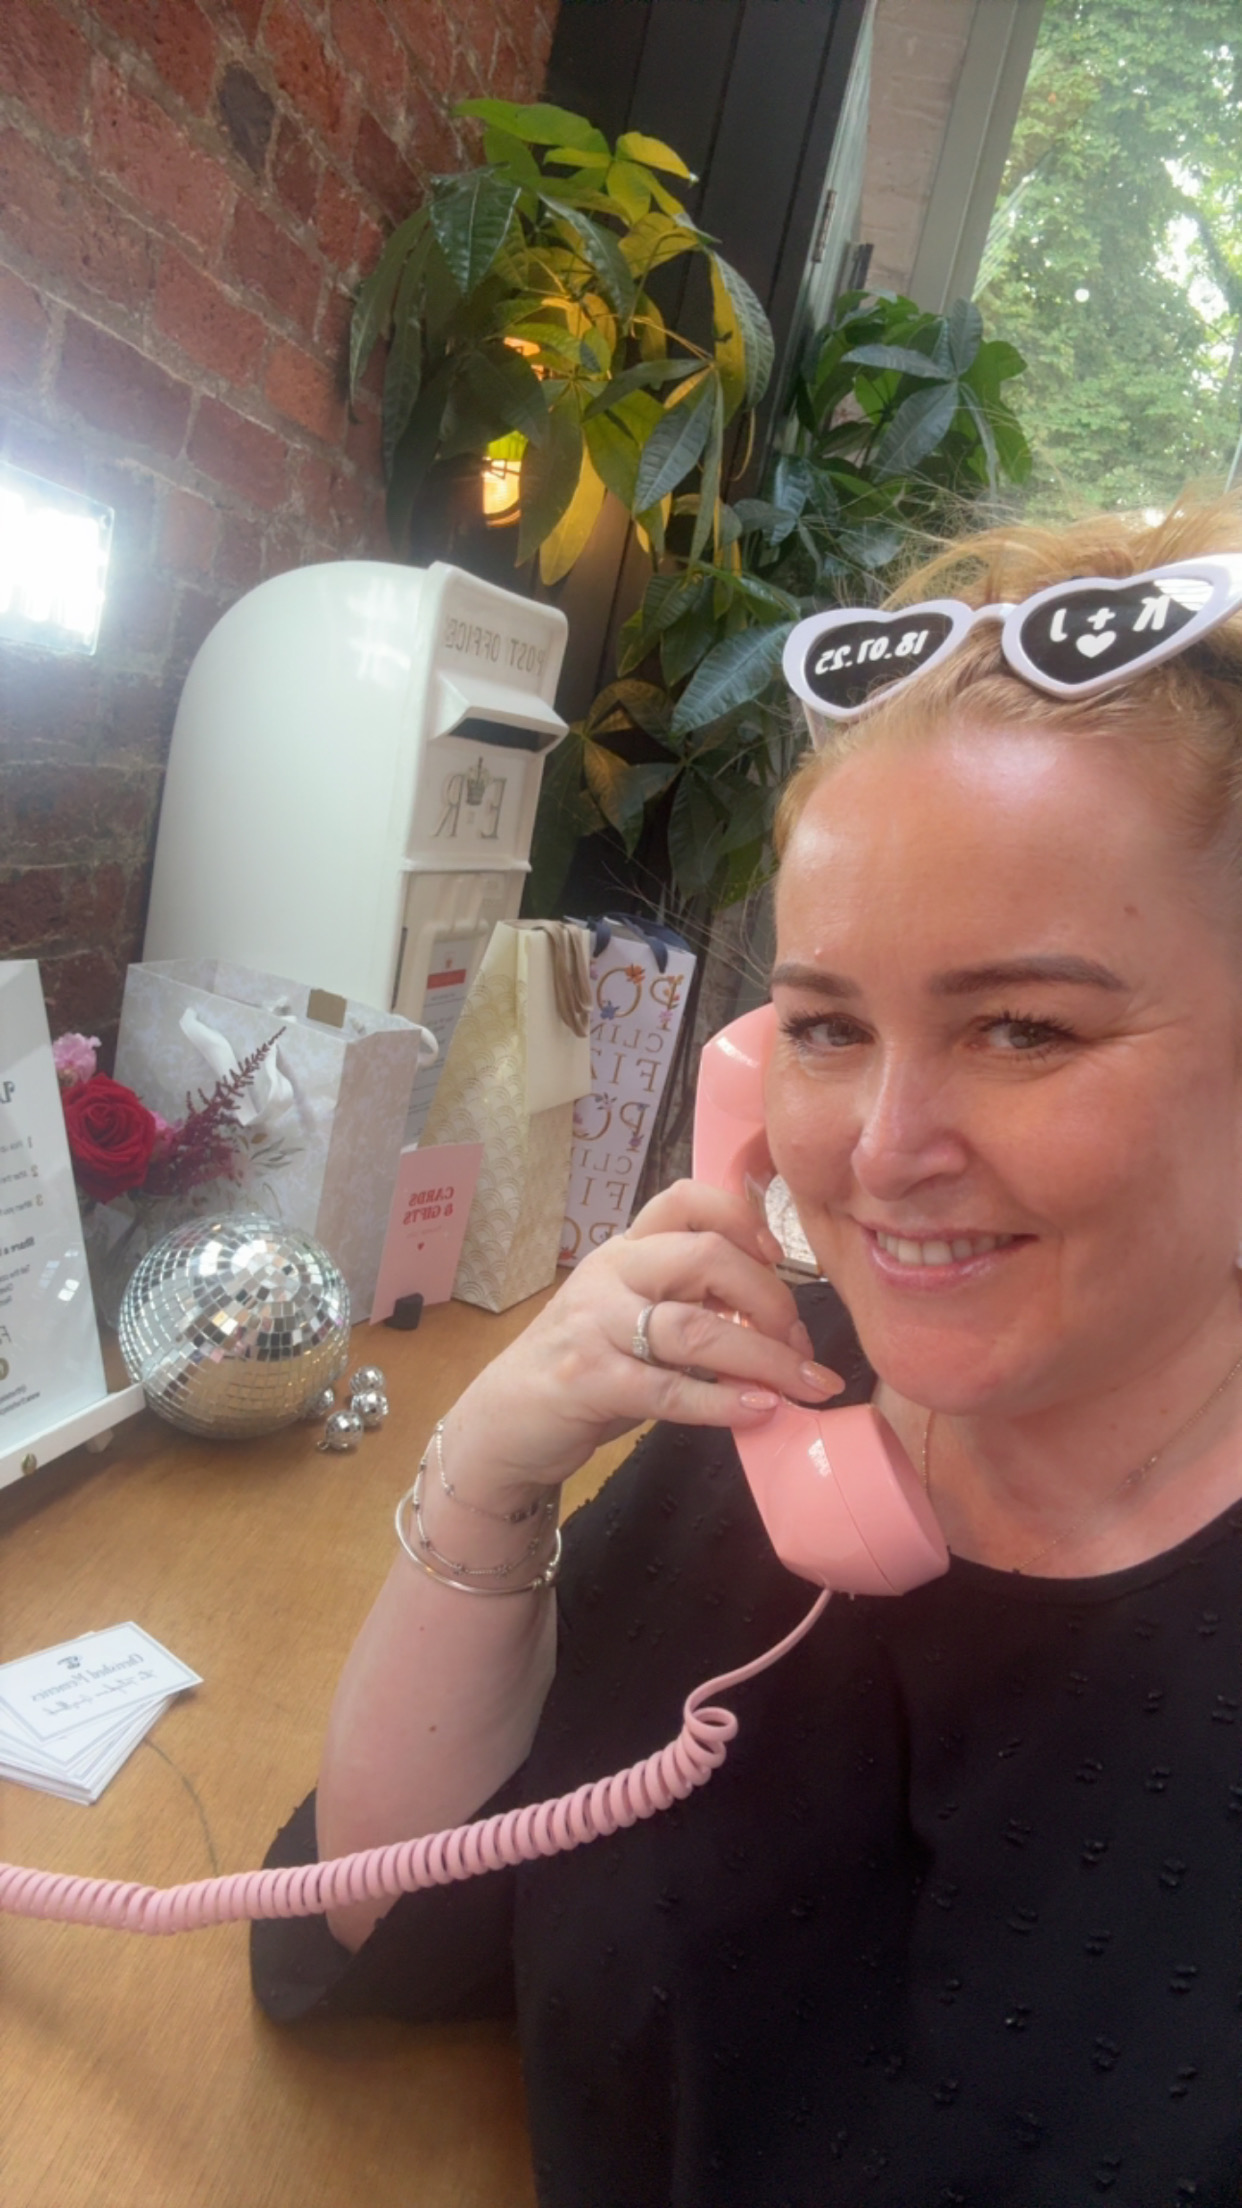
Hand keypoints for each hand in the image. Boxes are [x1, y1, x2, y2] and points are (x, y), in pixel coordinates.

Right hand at [440, 1181, 843, 1508]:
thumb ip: (690, 1304)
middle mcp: (610, 1275)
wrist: (504, 1422)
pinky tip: (761, 1413)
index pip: (685, 1200)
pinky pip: (670, 1389)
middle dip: (772, 1300)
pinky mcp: (588, 1381)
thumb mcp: (633, 1317)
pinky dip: (723, 1403)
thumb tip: (779, 1326)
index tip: (779, 1256)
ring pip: (695, 1329)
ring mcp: (595, 1326)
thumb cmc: (585, 1366)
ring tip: (806, 1386)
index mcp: (626, 1251)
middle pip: (706, 1258)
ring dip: (765, 1359)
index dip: (742, 1217)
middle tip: (801, 1345)